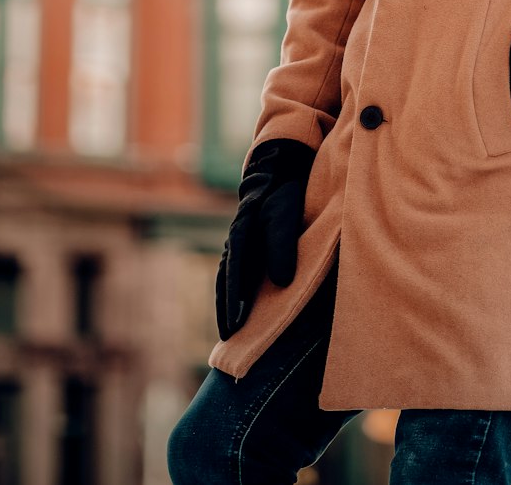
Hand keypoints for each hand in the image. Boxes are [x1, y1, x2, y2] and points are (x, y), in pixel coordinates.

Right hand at [216, 138, 315, 339]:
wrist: (280, 172)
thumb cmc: (285, 193)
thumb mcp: (285, 214)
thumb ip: (282, 245)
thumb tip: (281, 282)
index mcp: (243, 232)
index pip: (235, 271)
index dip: (235, 299)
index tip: (235, 325)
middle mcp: (236, 240)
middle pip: (226, 279)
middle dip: (225, 308)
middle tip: (227, 338)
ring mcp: (239, 242)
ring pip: (228, 278)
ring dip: (227, 303)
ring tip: (231, 331)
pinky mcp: (247, 245)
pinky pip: (235, 273)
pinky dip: (234, 293)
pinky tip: (242, 309)